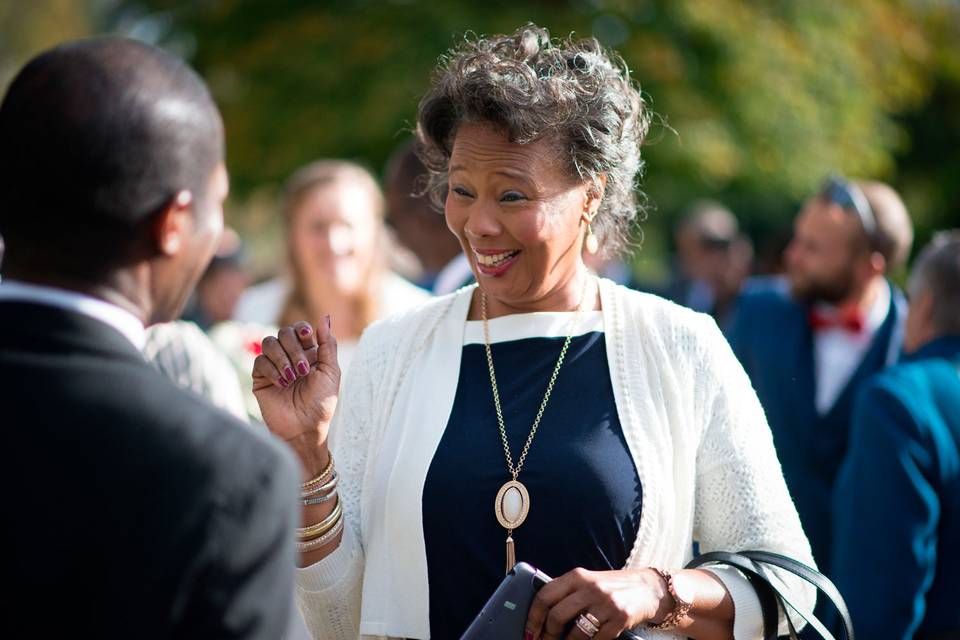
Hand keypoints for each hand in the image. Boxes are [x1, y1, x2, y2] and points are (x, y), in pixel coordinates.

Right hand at [253, 318, 339, 475]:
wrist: (305, 428)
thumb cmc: (321, 403)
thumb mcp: (330, 371)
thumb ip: (327, 344)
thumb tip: (325, 317)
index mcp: (309, 353)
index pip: (301, 329)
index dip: (302, 328)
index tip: (307, 335)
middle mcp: (291, 356)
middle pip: (284, 332)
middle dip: (294, 348)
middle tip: (302, 370)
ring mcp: (274, 365)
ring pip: (269, 343)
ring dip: (282, 358)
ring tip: (292, 378)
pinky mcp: (260, 377)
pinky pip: (260, 361)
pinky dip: (272, 369)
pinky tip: (282, 383)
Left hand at [526, 568, 668, 639]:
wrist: (647, 588)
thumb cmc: (611, 586)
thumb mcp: (588, 581)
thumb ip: (567, 592)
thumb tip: (541, 615)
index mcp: (577, 576)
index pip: (545, 595)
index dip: (533, 617)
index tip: (529, 631)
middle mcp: (590, 587)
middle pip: (557, 616)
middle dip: (548, 635)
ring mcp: (606, 603)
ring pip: (575, 633)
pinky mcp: (619, 618)